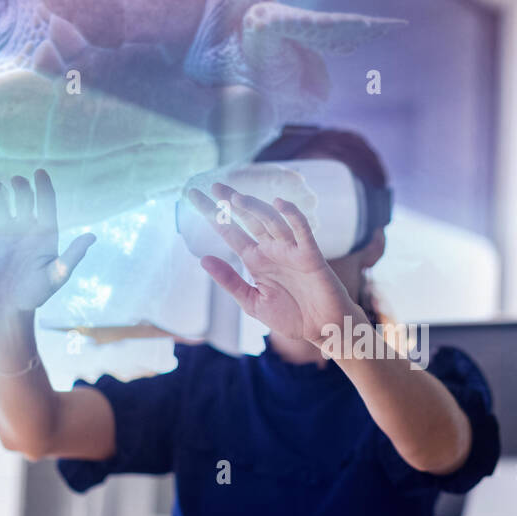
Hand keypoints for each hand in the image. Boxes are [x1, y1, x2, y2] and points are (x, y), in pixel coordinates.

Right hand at [0, 169, 94, 311]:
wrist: (9, 305)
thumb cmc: (37, 293)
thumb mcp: (57, 276)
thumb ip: (72, 256)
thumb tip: (93, 236)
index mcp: (44, 231)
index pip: (46, 201)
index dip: (44, 185)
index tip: (40, 172)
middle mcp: (24, 226)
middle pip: (24, 196)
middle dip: (21, 185)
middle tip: (16, 182)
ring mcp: (3, 230)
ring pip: (0, 200)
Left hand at [188, 183, 359, 344]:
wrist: (322, 329)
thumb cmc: (291, 317)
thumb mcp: (252, 302)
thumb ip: (230, 281)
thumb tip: (204, 259)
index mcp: (256, 260)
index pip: (230, 232)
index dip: (213, 215)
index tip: (194, 197)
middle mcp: (271, 250)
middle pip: (249, 219)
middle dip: (233, 202)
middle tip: (215, 185)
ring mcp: (290, 250)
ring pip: (271, 221)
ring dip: (256, 208)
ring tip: (238, 198)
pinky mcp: (310, 255)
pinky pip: (301, 231)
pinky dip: (293, 216)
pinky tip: (280, 203)